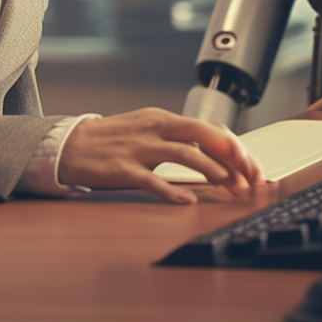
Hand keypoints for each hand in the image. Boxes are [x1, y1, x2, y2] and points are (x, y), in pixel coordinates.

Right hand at [57, 107, 265, 204]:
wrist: (71, 145)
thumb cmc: (112, 141)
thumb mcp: (148, 131)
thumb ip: (176, 140)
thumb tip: (212, 155)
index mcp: (162, 119)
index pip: (207, 130)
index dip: (233, 149)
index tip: (251, 168)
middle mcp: (154, 128)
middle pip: (202, 136)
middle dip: (231, 157)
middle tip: (249, 178)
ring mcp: (139, 148)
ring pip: (184, 155)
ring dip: (211, 171)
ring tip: (229, 186)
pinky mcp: (123, 169)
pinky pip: (152, 181)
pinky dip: (172, 192)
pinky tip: (187, 202)